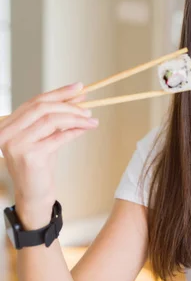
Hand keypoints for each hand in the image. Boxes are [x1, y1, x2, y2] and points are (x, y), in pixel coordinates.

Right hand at [0, 83, 98, 227]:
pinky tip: (85, 130)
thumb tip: (78, 95)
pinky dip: (74, 131)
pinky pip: (58, 137)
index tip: (80, 87)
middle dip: (69, 105)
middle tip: (88, 109)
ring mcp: (16, 144)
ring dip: (75, 118)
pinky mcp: (29, 156)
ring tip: (91, 121)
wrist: (34, 193)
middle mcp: (6, 132)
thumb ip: (57, 116)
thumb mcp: (46, 135)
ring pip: (51, 120)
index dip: (59, 92)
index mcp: (8, 124)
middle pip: (42, 108)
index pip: (35, 101)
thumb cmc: (40, 164)